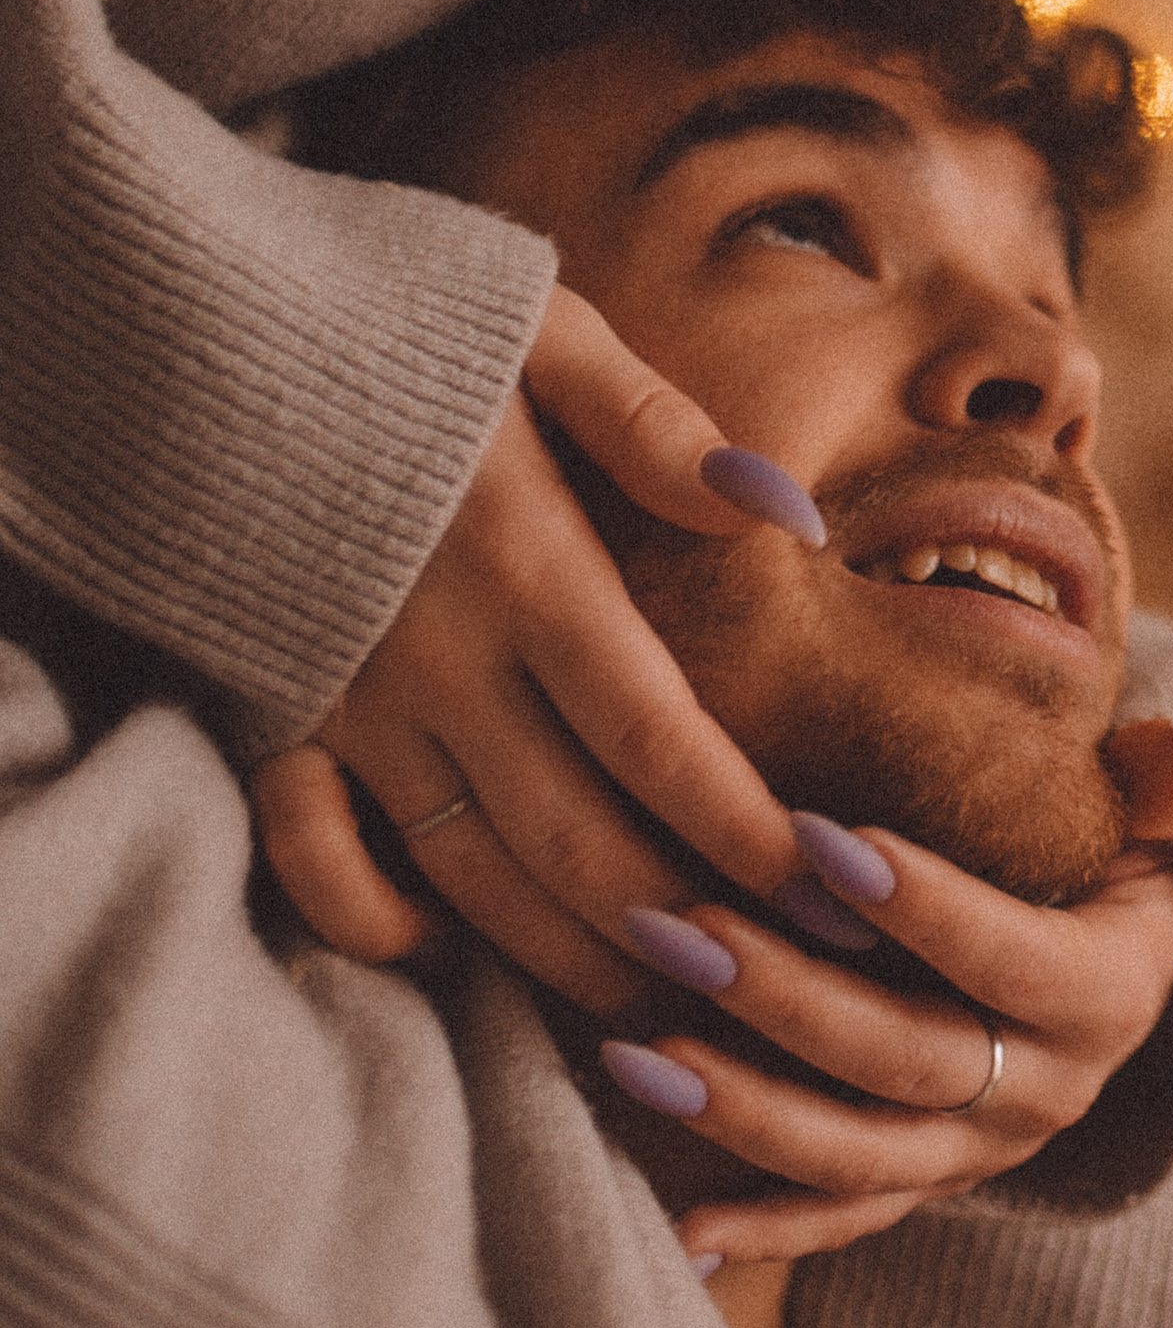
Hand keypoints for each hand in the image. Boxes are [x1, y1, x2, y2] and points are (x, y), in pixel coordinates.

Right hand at [254, 282, 804, 1003]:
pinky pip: (322, 859)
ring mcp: (350, 703)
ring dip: (567, 953)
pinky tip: (459, 957)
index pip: (657, 738)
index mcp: (524, 561)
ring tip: (663, 1009)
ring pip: (467, 874)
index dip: (745, 833)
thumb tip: (783, 512)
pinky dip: (384, 924)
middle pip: (573, 836)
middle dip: (679, 926)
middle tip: (770, 983)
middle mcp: (438, 658)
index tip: (829, 893)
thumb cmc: (396, 318)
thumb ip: (658, 426)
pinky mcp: (275, 717)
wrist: (190, 325)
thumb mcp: (542, 329)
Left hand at [599, 716, 1172, 1264]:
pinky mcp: (923, 1188)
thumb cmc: (1109, 857)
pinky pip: (841, 1222)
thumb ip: (1158, 781)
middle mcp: (1045, 1094)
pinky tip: (674, 1225)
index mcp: (1105, 997)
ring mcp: (978, 1155)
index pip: (1008, 957)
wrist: (1110, 970)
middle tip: (680, 926)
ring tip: (633, 1052)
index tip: (813, 837)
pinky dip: (761, 1228)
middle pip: (908, 1057)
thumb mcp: (1148, 816)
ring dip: (741, 1109)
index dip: (920, 906)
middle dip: (786, 996)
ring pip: (859, 1153)